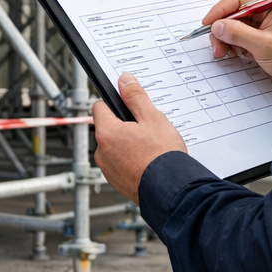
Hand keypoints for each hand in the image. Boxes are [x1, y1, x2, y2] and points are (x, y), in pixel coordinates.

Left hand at [92, 72, 187, 203]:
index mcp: (106, 133)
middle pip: (108, 127)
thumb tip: (124, 81)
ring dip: (127, 142)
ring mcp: (108, 170)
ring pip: (115, 146)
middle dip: (124, 124)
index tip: (127, 103)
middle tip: (146, 126)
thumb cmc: (162, 156)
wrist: (171, 190)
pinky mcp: (117, 182)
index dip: (114, 102)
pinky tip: (148, 159)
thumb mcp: (152, 117)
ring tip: (149, 145)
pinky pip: (120, 163)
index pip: (99, 106)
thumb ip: (135, 96)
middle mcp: (102, 153)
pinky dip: (131, 159)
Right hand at [203, 0, 271, 90]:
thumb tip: (217, 26)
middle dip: (223, 30)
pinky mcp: (262, 34)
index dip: (219, 11)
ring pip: (235, 26)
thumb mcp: (263, 45)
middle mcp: (267, 8)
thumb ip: (238, 34)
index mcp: (271, 1)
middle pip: (234, 13)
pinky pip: (241, 35)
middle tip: (218, 47)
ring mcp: (264, 21)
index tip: (207, 23)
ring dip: (228, 40)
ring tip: (227, 53)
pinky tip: (240, 55)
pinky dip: (236, 45)